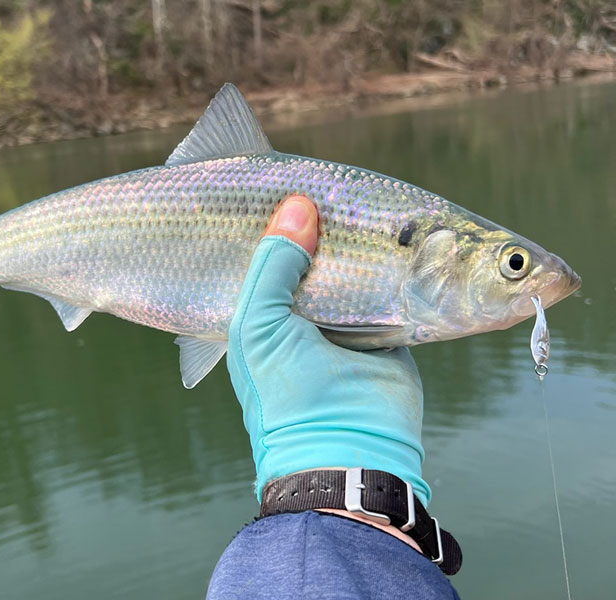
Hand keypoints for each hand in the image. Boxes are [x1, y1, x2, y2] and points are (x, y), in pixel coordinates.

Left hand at [227, 196, 429, 505]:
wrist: (347, 454)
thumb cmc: (287, 395)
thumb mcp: (258, 326)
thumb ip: (272, 264)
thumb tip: (299, 204)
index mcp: (266, 308)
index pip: (274, 251)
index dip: (286, 217)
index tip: (302, 178)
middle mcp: (307, 310)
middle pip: (324, 251)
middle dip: (338, 222)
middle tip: (349, 185)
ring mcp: (352, 318)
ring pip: (363, 264)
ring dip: (378, 240)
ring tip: (388, 201)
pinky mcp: (394, 327)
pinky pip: (403, 287)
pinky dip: (411, 265)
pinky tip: (421, 234)